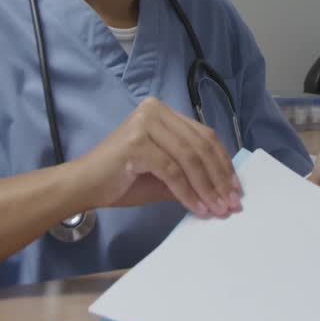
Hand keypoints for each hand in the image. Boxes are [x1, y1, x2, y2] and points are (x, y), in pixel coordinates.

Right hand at [75, 97, 241, 218]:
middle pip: (200, 146)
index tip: (236, 188)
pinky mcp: (136, 144)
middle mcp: (155, 111)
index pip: (204, 135)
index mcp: (163, 112)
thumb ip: (191, 174)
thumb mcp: (164, 174)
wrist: (83, 185)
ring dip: (207, 188)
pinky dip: (188, 192)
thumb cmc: (121, 179)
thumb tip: (225, 189)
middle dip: (219, 178)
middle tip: (231, 203)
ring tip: (218, 209)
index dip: (223, 163)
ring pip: (189, 158)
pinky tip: (197, 208)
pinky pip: (172, 171)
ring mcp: (144, 124)